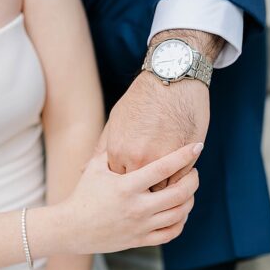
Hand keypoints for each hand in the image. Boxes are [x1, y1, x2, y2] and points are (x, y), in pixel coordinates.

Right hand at [57, 143, 200, 253]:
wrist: (71, 229)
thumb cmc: (84, 194)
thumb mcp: (96, 169)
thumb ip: (114, 151)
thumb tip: (132, 130)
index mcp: (126, 186)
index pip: (163, 168)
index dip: (183, 156)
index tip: (197, 147)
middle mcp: (136, 207)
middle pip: (179, 193)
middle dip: (193, 180)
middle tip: (193, 172)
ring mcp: (140, 225)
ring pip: (179, 214)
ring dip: (190, 200)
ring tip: (188, 190)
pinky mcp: (140, 240)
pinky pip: (171, 233)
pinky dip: (181, 221)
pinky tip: (180, 211)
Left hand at [100, 70, 207, 189]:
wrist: (173, 79)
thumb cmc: (144, 98)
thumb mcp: (116, 121)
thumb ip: (103, 149)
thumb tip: (83, 170)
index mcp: (119, 152)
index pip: (119, 183)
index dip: (127, 184)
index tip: (132, 183)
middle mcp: (139, 159)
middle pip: (140, 190)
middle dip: (144, 191)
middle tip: (149, 188)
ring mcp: (163, 161)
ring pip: (161, 190)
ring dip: (164, 188)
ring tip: (165, 184)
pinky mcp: (185, 158)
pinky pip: (179, 182)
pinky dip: (179, 182)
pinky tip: (179, 176)